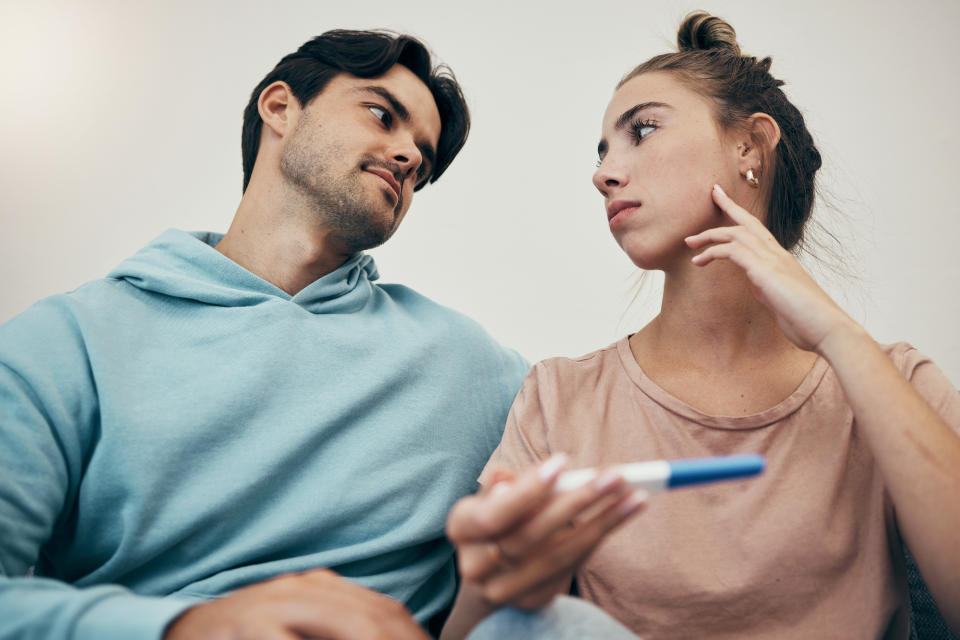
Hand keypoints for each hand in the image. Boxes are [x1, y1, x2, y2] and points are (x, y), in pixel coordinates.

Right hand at [163, 568, 428, 639]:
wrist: (182, 634)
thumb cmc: (250, 636)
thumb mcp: (302, 628)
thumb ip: (342, 628)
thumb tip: (402, 637)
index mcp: (321, 588)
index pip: (385, 611)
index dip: (414, 636)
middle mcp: (302, 590)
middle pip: (372, 618)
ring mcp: (274, 607)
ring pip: (346, 625)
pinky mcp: (250, 629)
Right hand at [445, 455, 644, 609]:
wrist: (495, 565)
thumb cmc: (501, 514)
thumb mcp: (495, 494)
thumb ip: (504, 484)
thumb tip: (502, 474)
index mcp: (461, 528)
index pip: (492, 514)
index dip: (527, 491)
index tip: (564, 462)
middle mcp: (475, 565)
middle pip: (530, 536)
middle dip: (577, 502)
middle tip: (615, 476)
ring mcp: (503, 589)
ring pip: (558, 555)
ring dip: (602, 522)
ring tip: (634, 496)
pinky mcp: (531, 600)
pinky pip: (571, 568)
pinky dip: (598, 538)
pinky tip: (620, 515)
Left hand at [684, 184, 857, 352]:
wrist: (828, 329)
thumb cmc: (808, 321)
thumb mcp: (781, 300)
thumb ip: (767, 288)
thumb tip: (754, 283)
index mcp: (782, 260)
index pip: (759, 230)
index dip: (741, 215)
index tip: (726, 201)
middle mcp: (778, 255)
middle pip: (748, 222)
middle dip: (728, 206)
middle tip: (712, 193)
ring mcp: (773, 260)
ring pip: (736, 233)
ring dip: (709, 236)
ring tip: (689, 243)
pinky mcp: (765, 271)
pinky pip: (733, 251)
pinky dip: (713, 251)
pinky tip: (699, 261)